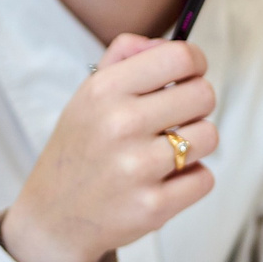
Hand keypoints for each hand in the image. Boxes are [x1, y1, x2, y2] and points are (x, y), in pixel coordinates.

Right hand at [0, 32, 217, 261]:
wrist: (52, 218)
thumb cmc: (79, 150)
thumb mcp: (86, 96)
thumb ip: (124, 57)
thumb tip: (165, 43)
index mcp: (104, 90)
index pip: (180, 56)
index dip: (195, 64)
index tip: (188, 77)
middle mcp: (120, 124)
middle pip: (204, 95)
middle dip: (195, 107)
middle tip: (174, 120)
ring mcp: (137, 168)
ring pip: (209, 136)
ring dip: (194, 144)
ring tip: (166, 153)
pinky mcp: (152, 206)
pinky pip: (205, 178)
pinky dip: (190, 180)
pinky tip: (163, 181)